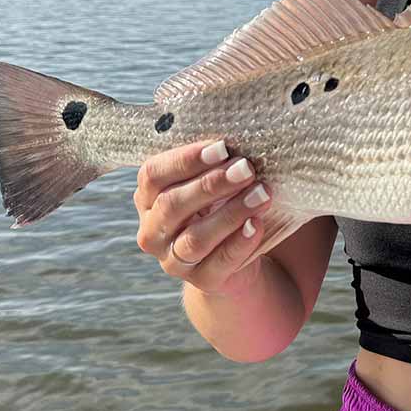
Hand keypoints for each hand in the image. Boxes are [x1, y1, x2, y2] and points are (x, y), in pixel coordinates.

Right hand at [133, 139, 272, 295]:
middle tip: (246, 168)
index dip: (185, 160)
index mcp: (148, 198)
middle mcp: (152, 231)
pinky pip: (219, 262)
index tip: (222, 147)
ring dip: (231, 213)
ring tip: (262, 194)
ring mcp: (173, 260)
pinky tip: (258, 224)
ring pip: (195, 238)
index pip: (153, 175)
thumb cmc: (220, 204)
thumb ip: (212, 161)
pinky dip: (240, 242)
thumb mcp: (209, 181)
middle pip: (172, 205)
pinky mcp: (202, 280)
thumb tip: (232, 130)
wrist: (233, 256)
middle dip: (211, 184)